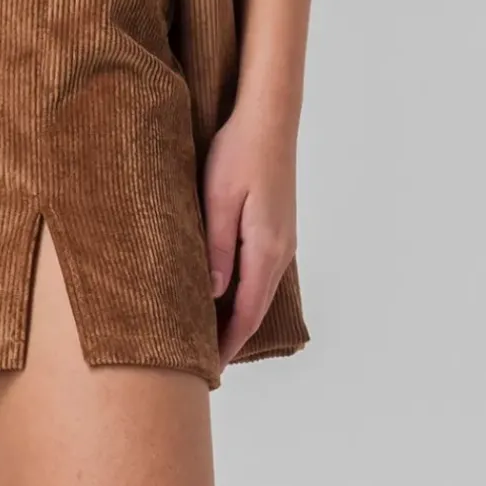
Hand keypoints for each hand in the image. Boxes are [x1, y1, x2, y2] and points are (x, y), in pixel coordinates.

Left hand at [199, 100, 298, 365]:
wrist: (269, 117)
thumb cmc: (239, 153)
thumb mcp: (219, 200)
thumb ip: (217, 248)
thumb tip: (212, 295)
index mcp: (266, 249)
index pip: (247, 313)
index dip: (228, 343)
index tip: (209, 369)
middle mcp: (280, 250)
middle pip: (256, 307)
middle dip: (232, 336)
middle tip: (203, 359)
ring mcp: (283, 237)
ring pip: (259, 289)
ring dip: (239, 314)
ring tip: (210, 333)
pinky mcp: (277, 224)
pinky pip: (261, 270)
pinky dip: (245, 291)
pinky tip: (226, 291)